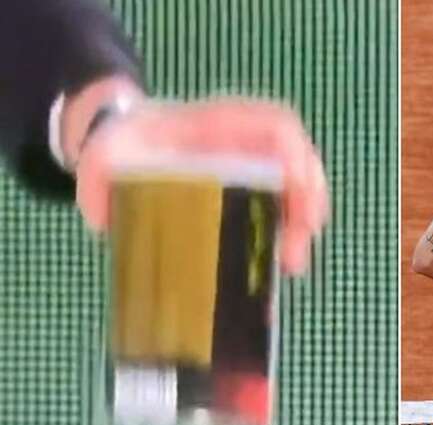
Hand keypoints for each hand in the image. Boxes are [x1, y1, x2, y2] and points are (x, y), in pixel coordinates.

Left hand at [76, 98, 328, 273]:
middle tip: (294, 250)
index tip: (296, 189)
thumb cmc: (125, 144)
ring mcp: (255, 166)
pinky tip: (281, 264)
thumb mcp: (103, 152)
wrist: (130, 143)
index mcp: (220, 123)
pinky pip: (283, 207)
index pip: (274, 125)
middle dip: (307, 202)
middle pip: (297, 161)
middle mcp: (248, 142)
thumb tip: (104, 219)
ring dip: (302, 224)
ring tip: (291, 263)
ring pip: (299, 186)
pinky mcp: (253, 192)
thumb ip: (96, 177)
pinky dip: (288, 233)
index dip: (294, 154)